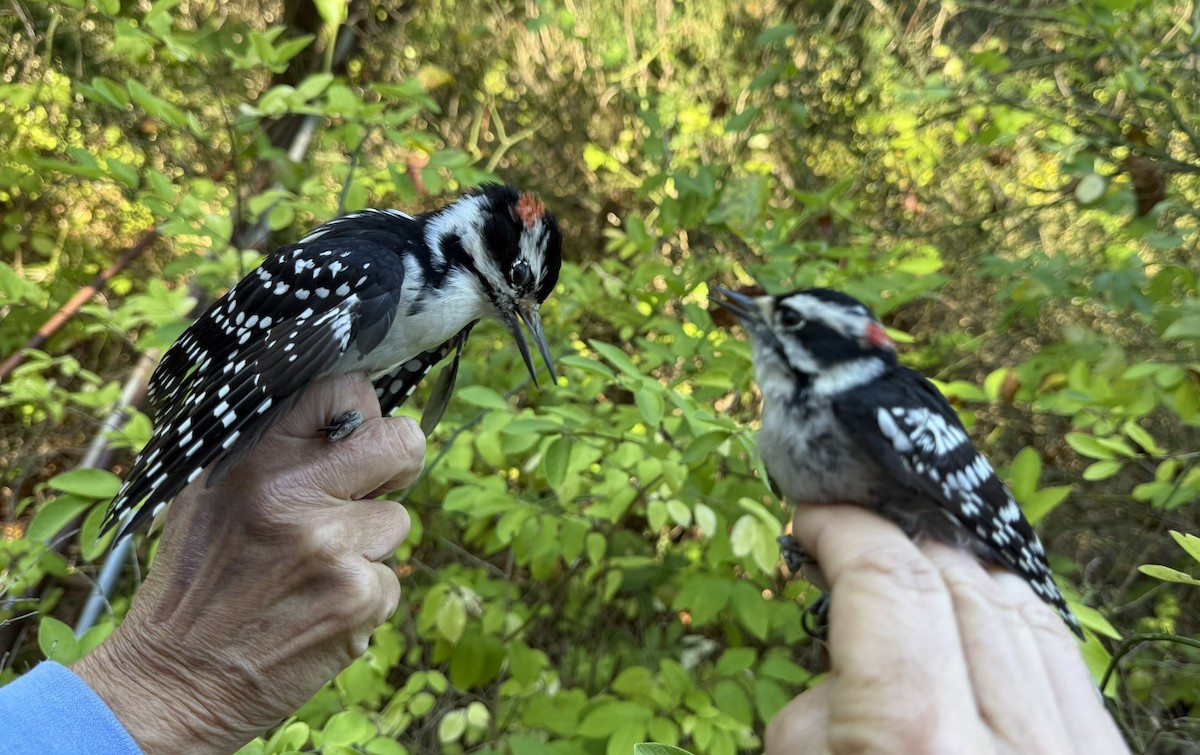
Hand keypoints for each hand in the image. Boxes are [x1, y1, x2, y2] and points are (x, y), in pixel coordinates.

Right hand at [72, 373, 423, 753]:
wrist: (175, 680)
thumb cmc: (196, 581)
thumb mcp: (209, 492)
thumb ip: (271, 448)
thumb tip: (342, 413)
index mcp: (256, 456)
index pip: (346, 389)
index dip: (362, 411)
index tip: (353, 435)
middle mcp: (294, 493)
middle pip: (402, 442)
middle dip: (398, 463)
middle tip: (370, 488)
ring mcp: (332, 546)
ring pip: (397, 520)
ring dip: (367, 545)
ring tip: (311, 569)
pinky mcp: (359, 597)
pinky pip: (391, 579)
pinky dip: (362, 596)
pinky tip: (315, 608)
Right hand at [765, 504, 1128, 754]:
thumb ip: (818, 710)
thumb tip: (847, 661)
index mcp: (916, 743)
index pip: (888, 583)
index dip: (844, 528)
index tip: (816, 517)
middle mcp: (1013, 742)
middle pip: (958, 583)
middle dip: (899, 539)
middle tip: (856, 533)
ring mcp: (1075, 751)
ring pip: (1022, 609)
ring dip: (960, 568)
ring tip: (913, 562)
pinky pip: (1064, 657)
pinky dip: (1016, 614)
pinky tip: (984, 607)